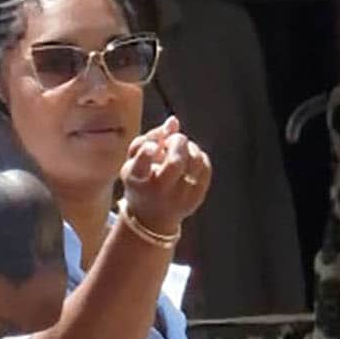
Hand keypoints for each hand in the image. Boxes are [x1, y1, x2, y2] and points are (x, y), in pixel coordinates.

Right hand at [121, 116, 211, 237]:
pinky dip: (199, 156)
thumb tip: (174, 121)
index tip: (153, 147)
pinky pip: (205, 167)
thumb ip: (149, 138)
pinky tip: (190, 160)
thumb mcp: (134, 161)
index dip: (149, 150)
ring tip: (181, 151)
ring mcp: (180, 196)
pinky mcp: (196, 198)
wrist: (152, 218)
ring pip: (195, 161)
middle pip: (176, 161)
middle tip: (173, 140)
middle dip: (177, 141)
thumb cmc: (141, 181)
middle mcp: (159, 191)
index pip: (143, 164)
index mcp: (138, 180)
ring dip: (190, 147)